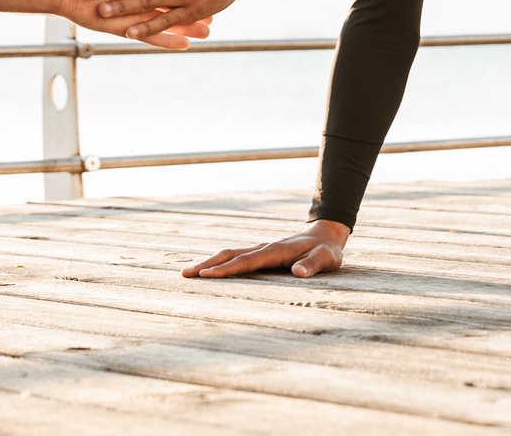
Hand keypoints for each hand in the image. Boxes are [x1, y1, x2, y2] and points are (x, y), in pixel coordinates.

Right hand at [181, 219, 348, 279]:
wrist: (325, 235)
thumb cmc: (326, 251)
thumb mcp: (326, 259)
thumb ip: (313, 265)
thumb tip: (298, 273)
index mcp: (275, 251)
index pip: (245, 262)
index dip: (225, 270)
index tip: (205, 276)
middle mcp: (263, 248)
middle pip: (229, 255)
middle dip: (206, 265)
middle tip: (184, 274)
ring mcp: (261, 249)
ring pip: (229, 254)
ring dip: (209, 263)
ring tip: (189, 272)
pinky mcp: (261, 253)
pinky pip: (236, 257)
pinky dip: (219, 262)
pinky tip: (210, 270)